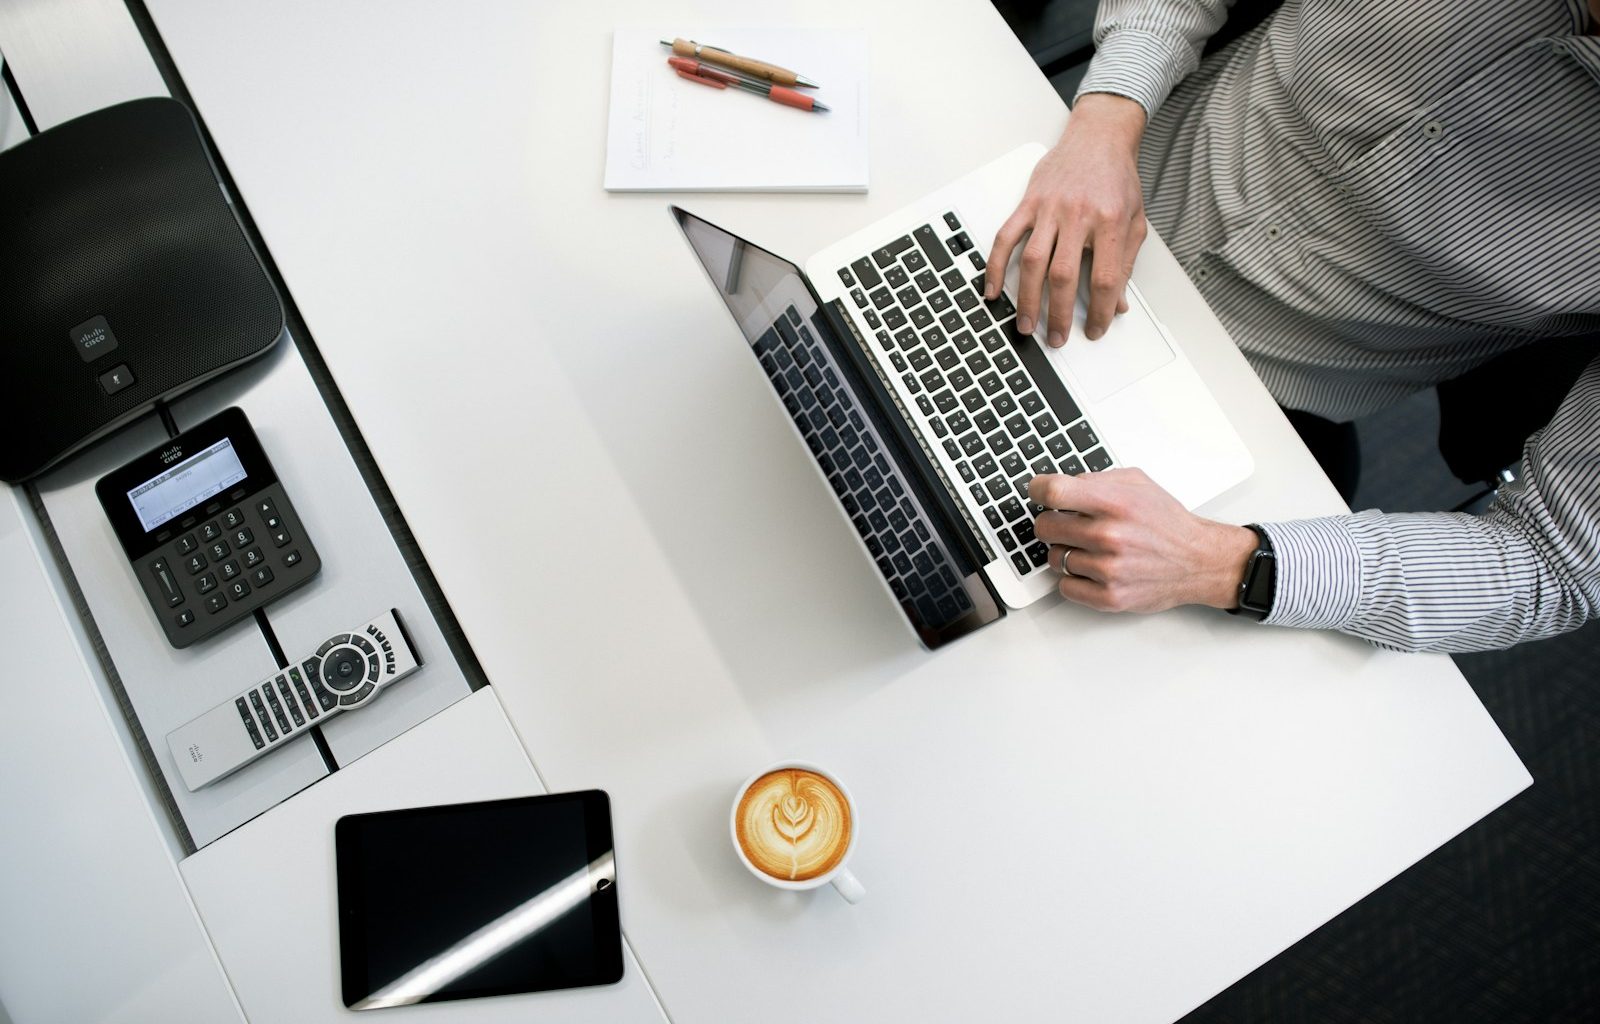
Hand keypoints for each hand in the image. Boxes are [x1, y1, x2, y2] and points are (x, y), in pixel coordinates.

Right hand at [984, 93, 1148, 345]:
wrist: (1098, 137)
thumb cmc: (1116, 178)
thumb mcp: (1134, 221)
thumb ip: (1125, 263)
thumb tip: (1118, 303)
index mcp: (1109, 221)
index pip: (1104, 277)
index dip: (1101, 310)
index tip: (1096, 329)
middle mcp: (1078, 215)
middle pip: (1063, 275)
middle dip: (1059, 314)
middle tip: (1057, 338)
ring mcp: (1049, 209)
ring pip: (1032, 262)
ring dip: (1027, 298)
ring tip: (1026, 324)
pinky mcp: (1028, 203)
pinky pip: (1006, 238)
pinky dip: (996, 266)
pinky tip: (992, 289)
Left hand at [1028, 469, 1257, 612]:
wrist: (1198, 561)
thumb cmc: (1167, 523)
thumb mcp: (1137, 483)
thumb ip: (1096, 479)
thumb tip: (1059, 484)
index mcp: (1115, 503)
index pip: (1053, 492)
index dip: (1037, 490)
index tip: (1037, 492)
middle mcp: (1110, 536)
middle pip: (1045, 527)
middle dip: (1052, 523)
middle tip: (1067, 524)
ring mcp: (1108, 569)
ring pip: (1054, 558)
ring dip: (1066, 552)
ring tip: (1090, 548)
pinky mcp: (1109, 597)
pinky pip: (1065, 586)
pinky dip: (1074, 578)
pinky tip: (1092, 569)